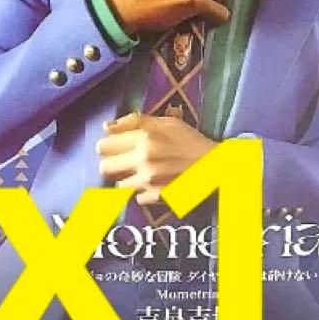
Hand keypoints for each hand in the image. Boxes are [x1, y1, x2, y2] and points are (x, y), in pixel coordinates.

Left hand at [95, 113, 215, 203]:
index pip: (103, 146)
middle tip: (122, 161)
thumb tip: (106, 127)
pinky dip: (141, 193)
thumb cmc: (189, 140)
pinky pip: (136, 198)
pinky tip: (152, 184)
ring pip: (119, 186)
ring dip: (126, 180)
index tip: (113, 146)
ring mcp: (150, 182)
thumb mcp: (164, 122)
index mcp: (144, 138)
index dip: (106, 146)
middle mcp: (143, 160)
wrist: (215, 165)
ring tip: (139, 173)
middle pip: (104, 168)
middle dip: (111, 164)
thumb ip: (133, 121)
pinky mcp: (158, 197)